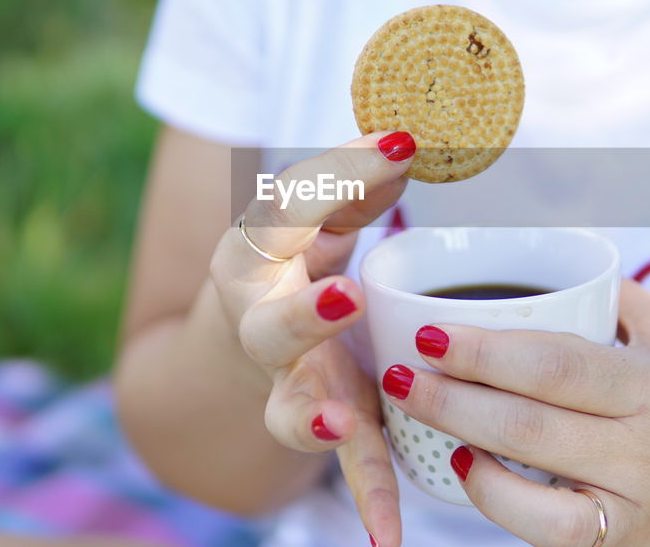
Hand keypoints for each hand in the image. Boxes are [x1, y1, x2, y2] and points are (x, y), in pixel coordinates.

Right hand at [205, 130, 415, 544]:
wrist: (243, 340)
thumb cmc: (292, 262)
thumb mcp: (313, 217)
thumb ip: (352, 185)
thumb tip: (406, 142)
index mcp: (254, 256)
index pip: (287, 212)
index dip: (339, 177)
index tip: (401, 144)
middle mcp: (259, 323)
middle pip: (270, 326)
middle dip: (305, 315)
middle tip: (344, 295)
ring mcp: (287, 384)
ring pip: (290, 407)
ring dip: (309, 417)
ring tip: (333, 424)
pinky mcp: (323, 422)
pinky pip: (346, 466)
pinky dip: (369, 500)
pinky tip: (391, 540)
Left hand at [382, 279, 649, 546]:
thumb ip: (607, 294)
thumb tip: (529, 256)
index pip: (560, 367)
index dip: (488, 351)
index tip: (433, 331)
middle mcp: (645, 454)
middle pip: (531, 426)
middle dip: (453, 398)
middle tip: (399, 372)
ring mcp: (629, 509)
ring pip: (531, 492)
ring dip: (464, 449)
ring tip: (417, 412)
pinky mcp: (613, 546)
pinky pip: (543, 533)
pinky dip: (495, 502)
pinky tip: (464, 465)